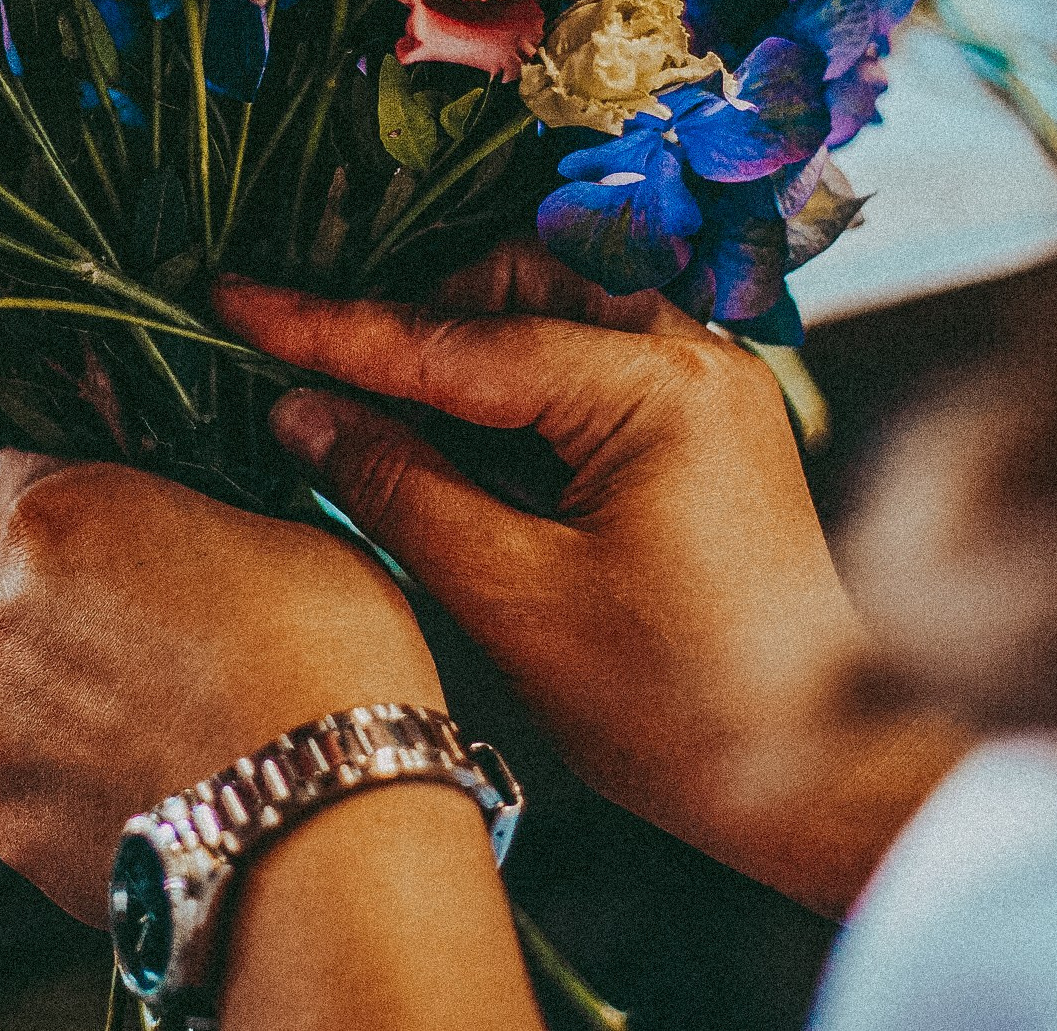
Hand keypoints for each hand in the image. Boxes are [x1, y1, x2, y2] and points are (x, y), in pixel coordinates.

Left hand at [0, 453, 444, 923]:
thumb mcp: (291, 535)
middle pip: (19, 602)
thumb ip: (200, 522)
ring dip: (79, 713)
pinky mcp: (10, 828)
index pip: (2, 479)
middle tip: (181, 651)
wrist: (329, 832)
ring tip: (182, 739)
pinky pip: (40, 793)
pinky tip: (168, 798)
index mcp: (57, 518)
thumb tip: (197, 536)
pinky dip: (87, 795)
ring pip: (23, 703)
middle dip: (83, 620)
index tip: (107, 535)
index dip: (62, 507)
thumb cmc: (326, 666)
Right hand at [215, 242, 968, 915]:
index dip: (330, 329)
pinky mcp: (709, 425)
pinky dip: (515, 390)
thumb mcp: (512, 599)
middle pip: (514, 281)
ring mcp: (710, 384)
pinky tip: (458, 446)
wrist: (824, 775)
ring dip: (463, 352)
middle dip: (413, 319)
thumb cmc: (675, 705)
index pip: (455, 340)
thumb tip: (298, 411)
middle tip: (323, 380)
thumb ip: (397, 487)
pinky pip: (589, 365)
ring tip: (380, 418)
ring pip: (553, 313)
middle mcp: (694, 353)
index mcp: (654, 385)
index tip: (232, 300)